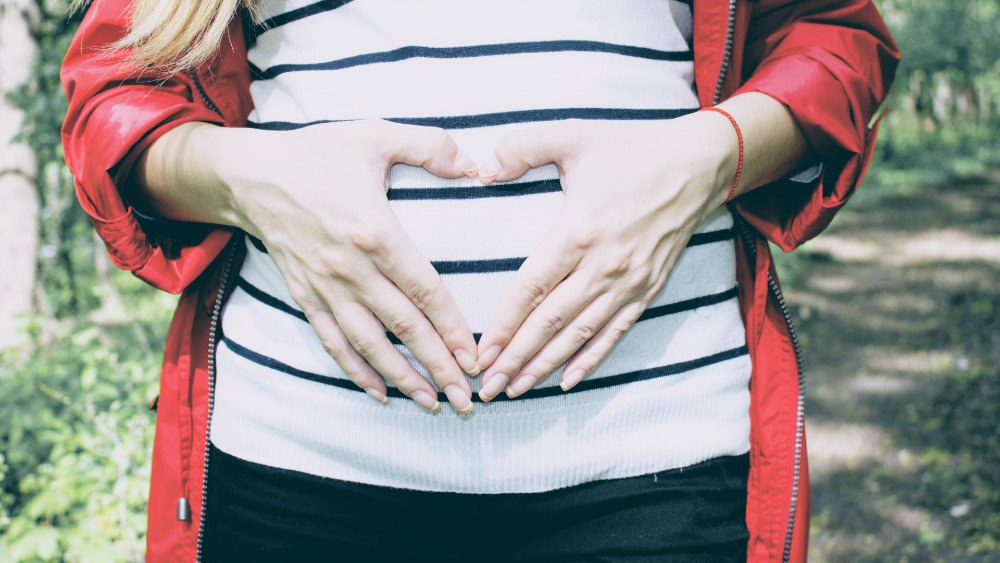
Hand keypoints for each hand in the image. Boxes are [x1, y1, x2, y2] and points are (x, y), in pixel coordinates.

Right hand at [143, 120, 481, 412]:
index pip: (424, 290)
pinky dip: (355, 371)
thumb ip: (430, 146)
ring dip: (402, 378)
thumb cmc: (318, 154)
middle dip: (438, 367)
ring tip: (432, 404)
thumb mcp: (375, 136)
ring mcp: (326, 288)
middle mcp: (351, 269)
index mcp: (375, 233)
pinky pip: (333, 342)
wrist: (250, 175)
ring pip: (369, 345)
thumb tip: (476, 165)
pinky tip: (379, 394)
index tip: (475, 357)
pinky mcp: (306, 297)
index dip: (451, 328)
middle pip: (403, 327)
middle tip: (466, 399)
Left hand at [473, 114, 739, 400]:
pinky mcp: (648, 289)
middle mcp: (603, 265)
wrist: (700, 164)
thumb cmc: (633, 149)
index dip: (504, 324)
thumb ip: (522, 147)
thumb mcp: (574, 135)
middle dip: (516, 357)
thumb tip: (481, 168)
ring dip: (546, 365)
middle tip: (488, 386)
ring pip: (579, 335)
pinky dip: (591, 359)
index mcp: (578, 231)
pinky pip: (615, 332)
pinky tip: (568, 381)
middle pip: (550, 322)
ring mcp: (628, 282)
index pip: (531, 289)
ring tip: (517, 388)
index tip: (481, 351)